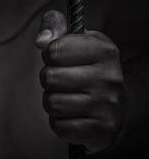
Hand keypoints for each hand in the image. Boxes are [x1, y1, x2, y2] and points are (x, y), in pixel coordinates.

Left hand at [36, 10, 124, 153]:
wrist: (116, 105)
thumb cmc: (88, 69)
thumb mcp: (77, 41)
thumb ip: (55, 27)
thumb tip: (41, 40)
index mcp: (104, 51)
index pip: (54, 50)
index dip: (50, 56)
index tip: (60, 60)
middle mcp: (110, 78)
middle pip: (49, 78)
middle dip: (49, 80)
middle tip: (63, 82)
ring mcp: (107, 107)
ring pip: (52, 104)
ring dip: (53, 102)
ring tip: (69, 98)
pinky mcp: (100, 131)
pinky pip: (59, 126)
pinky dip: (60, 122)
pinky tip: (73, 116)